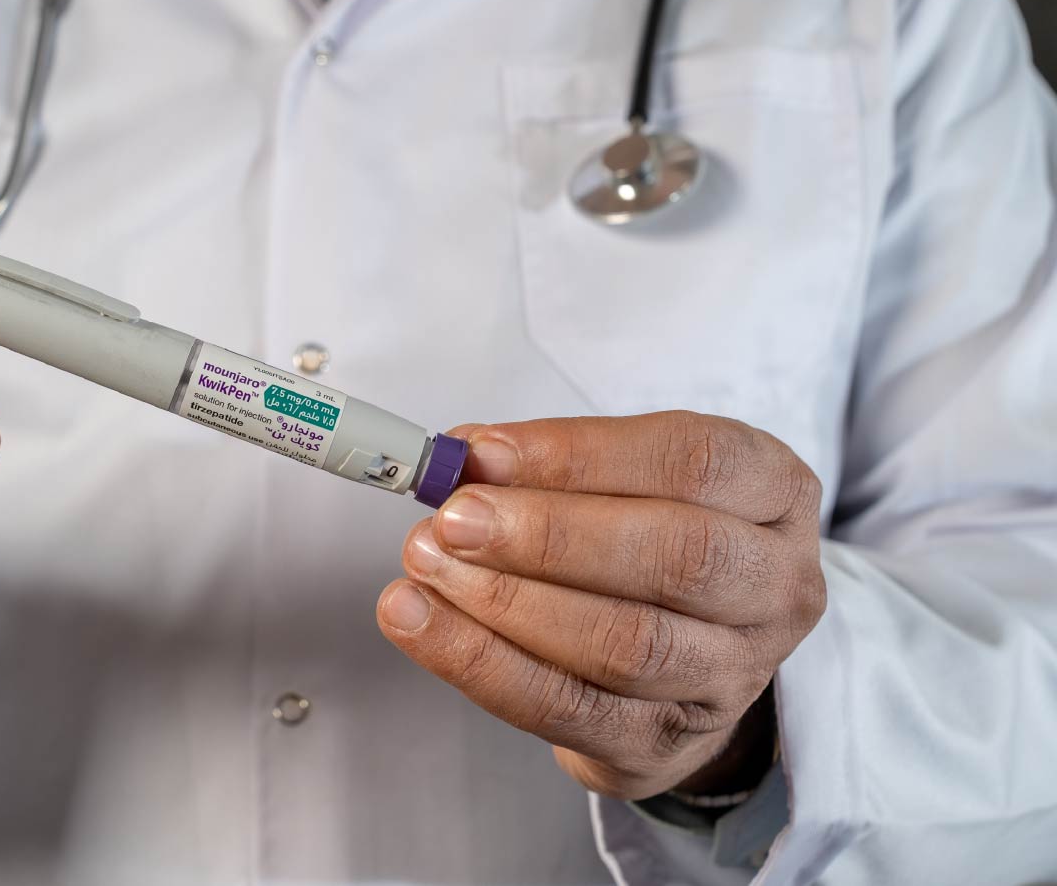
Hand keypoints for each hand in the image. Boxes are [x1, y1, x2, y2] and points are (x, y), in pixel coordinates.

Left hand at [377, 412, 823, 799]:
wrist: (684, 665)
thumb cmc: (648, 545)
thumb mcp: (626, 482)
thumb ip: (555, 466)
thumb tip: (464, 457)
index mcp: (776, 496)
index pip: (694, 461)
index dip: (582, 454)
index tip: (484, 453)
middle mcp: (774, 589)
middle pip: (676, 557)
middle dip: (548, 536)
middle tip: (452, 520)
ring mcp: (729, 676)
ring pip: (623, 644)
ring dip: (506, 603)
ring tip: (426, 567)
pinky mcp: (661, 743)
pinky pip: (565, 708)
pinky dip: (481, 663)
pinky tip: (421, 624)